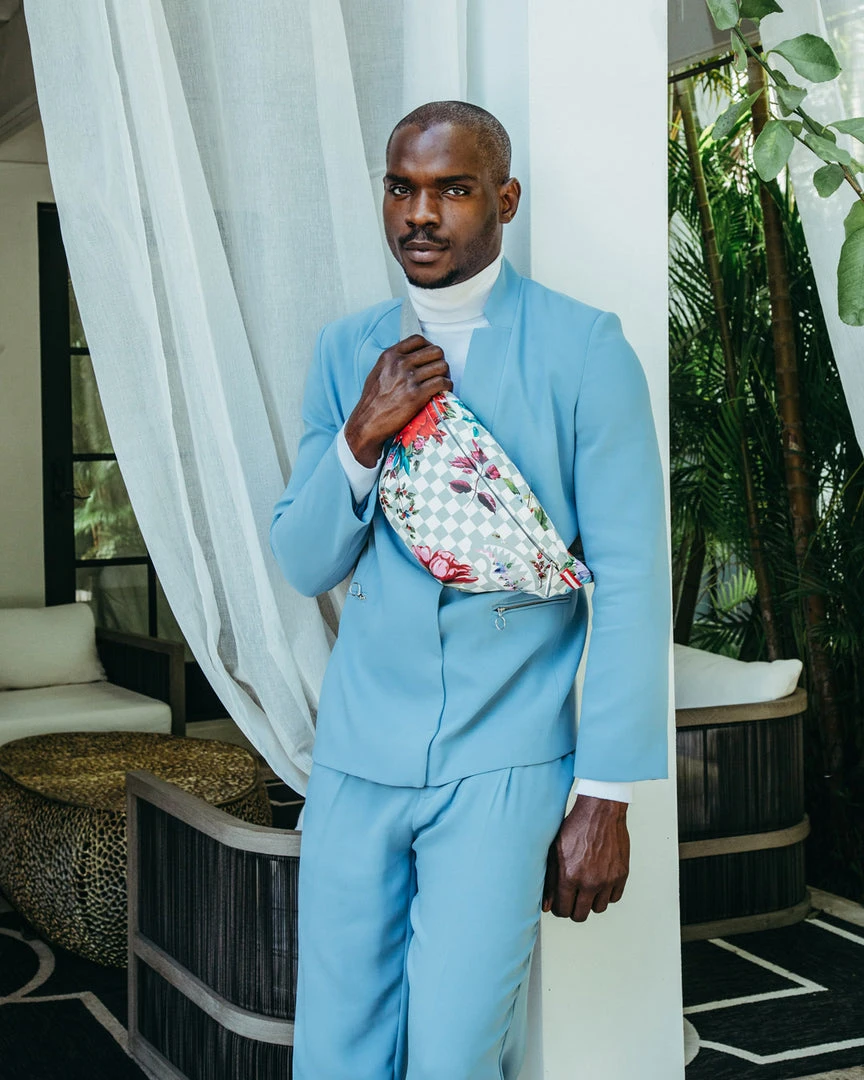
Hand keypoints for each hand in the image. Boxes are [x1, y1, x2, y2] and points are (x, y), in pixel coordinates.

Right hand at [344, 335, 451, 465]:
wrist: (368, 423)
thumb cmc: (372, 401)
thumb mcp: (378, 373)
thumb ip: (393, 362)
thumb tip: (411, 357)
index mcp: (390, 356)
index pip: (418, 339)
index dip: (428, 347)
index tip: (430, 357)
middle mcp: (400, 364)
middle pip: (435, 351)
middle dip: (439, 361)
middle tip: (438, 372)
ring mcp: (409, 378)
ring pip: (442, 366)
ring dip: (445, 375)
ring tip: (441, 383)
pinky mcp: (417, 395)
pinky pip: (443, 383)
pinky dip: (447, 386)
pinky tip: (443, 391)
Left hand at [542, 795, 629, 921]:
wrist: (601, 812)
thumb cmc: (575, 827)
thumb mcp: (555, 850)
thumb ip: (549, 880)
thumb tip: (547, 906)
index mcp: (569, 876)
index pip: (563, 910)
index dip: (560, 908)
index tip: (561, 902)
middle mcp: (589, 881)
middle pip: (580, 915)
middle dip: (574, 909)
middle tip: (573, 898)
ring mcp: (607, 879)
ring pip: (598, 909)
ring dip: (591, 901)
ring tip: (586, 886)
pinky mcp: (621, 875)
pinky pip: (614, 898)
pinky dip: (607, 893)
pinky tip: (600, 881)